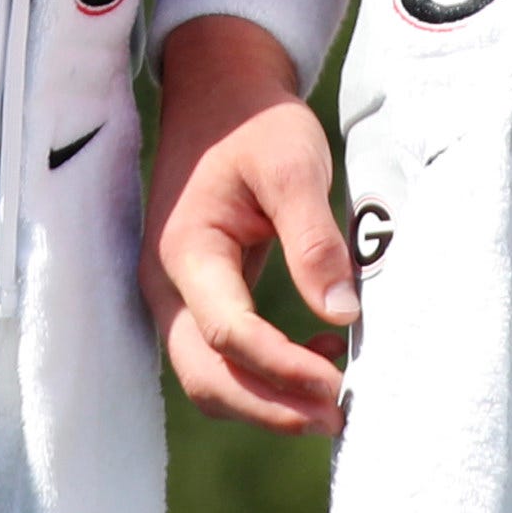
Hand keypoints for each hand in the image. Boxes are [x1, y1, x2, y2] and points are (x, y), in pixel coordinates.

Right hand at [144, 13, 357, 433]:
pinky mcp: (200, 297)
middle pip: (205, 375)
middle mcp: (168, 285)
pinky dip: (267, 374)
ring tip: (335, 399)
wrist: (221, 95)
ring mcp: (179, 295)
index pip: (227, 333)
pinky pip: (223, 355)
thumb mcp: (293, 166)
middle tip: (336, 418)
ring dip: (268, 400)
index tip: (337, 381)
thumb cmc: (255, 124)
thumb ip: (313, 240)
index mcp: (186, 252)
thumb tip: (342, 314)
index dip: (281, 367)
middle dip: (269, 408)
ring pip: (210, 376)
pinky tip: (320, 351)